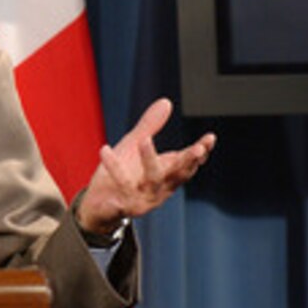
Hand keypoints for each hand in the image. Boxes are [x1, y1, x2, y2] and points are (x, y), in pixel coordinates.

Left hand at [77, 98, 215, 234]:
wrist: (97, 204)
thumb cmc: (121, 173)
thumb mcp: (133, 146)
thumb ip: (149, 127)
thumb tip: (166, 101)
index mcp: (167, 174)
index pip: (189, 164)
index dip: (201, 152)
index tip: (210, 139)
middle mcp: (161, 188)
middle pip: (179, 174)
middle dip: (188, 161)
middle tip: (196, 149)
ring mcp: (145, 199)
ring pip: (152, 179)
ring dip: (150, 159)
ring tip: (143, 140)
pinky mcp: (124, 206)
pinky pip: (120, 186)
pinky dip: (114, 168)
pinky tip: (105, 150)